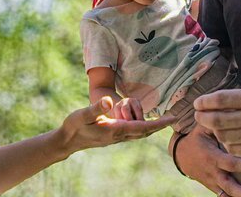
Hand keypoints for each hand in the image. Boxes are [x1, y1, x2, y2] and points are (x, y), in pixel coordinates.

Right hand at [59, 97, 173, 153]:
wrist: (67, 140)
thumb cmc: (74, 125)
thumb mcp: (83, 114)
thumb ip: (96, 107)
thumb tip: (109, 101)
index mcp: (116, 129)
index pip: (143, 126)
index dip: (159, 123)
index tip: (172, 118)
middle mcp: (119, 135)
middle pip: (145, 131)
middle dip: (159, 125)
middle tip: (173, 118)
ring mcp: (116, 137)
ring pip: (139, 133)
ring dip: (152, 127)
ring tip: (162, 120)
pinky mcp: (113, 136)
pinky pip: (133, 133)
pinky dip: (142, 128)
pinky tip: (144, 123)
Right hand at [173, 125, 240, 196]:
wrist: (181, 154)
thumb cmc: (196, 138)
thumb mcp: (203, 128)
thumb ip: (217, 123)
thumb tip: (232, 110)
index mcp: (212, 157)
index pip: (231, 163)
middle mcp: (212, 172)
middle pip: (229, 185)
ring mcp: (212, 181)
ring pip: (227, 194)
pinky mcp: (212, 187)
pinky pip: (223, 196)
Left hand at [194, 86, 240, 157]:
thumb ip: (237, 96)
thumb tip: (212, 100)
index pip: (221, 99)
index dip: (205, 102)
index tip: (197, 103)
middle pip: (217, 120)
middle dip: (202, 117)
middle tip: (198, 115)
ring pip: (223, 136)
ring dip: (214, 130)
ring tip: (213, 125)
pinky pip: (233, 148)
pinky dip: (226, 142)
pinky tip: (227, 136)